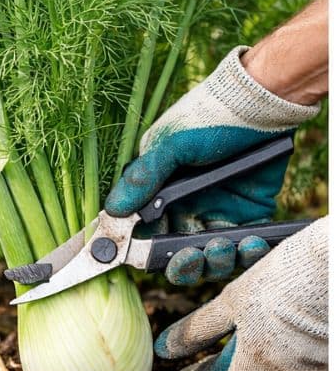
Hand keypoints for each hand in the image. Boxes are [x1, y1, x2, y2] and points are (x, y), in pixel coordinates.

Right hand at [104, 46, 319, 283]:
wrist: (258, 106)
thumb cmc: (207, 120)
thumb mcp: (170, 146)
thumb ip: (143, 179)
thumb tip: (112, 211)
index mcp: (159, 194)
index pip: (144, 234)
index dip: (142, 252)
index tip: (145, 261)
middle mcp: (185, 209)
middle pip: (178, 255)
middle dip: (184, 265)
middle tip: (192, 257)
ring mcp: (218, 214)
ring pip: (211, 258)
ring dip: (216, 261)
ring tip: (224, 246)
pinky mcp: (250, 216)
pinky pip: (246, 249)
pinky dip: (247, 253)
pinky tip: (250, 242)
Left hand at [155, 216, 327, 370]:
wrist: (332, 276)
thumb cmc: (280, 288)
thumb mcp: (230, 303)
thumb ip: (197, 329)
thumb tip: (165, 349)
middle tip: (209, 364)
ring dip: (254, 370)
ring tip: (240, 353)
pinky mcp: (324, 361)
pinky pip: (296, 370)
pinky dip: (279, 360)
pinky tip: (274, 342)